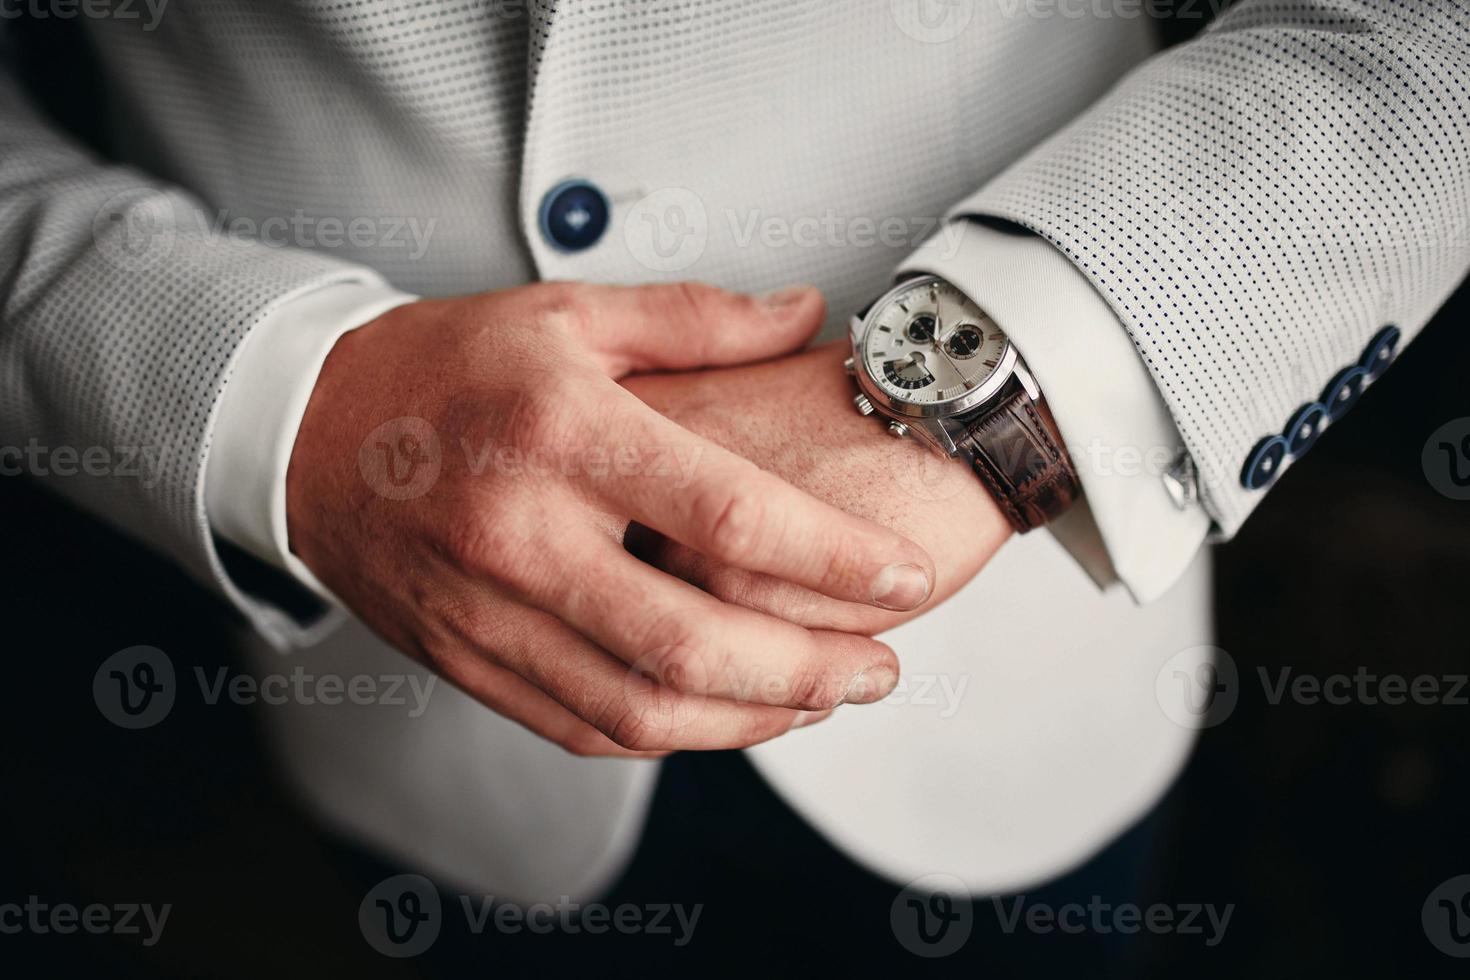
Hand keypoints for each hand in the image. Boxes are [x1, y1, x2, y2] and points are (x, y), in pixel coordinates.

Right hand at [285, 282, 935, 755]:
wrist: (307, 436)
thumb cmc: (447, 367)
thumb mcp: (568, 314)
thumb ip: (697, 319)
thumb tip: (809, 314)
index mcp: (561, 435)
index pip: (725, 514)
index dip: (832, 557)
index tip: (905, 578)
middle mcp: (522, 536)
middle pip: (691, 642)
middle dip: (812, 669)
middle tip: (886, 669)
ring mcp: (487, 614)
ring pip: (642, 709)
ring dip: (754, 721)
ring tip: (827, 700)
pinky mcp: (468, 662)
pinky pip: (584, 729)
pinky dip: (674, 737)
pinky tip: (733, 716)